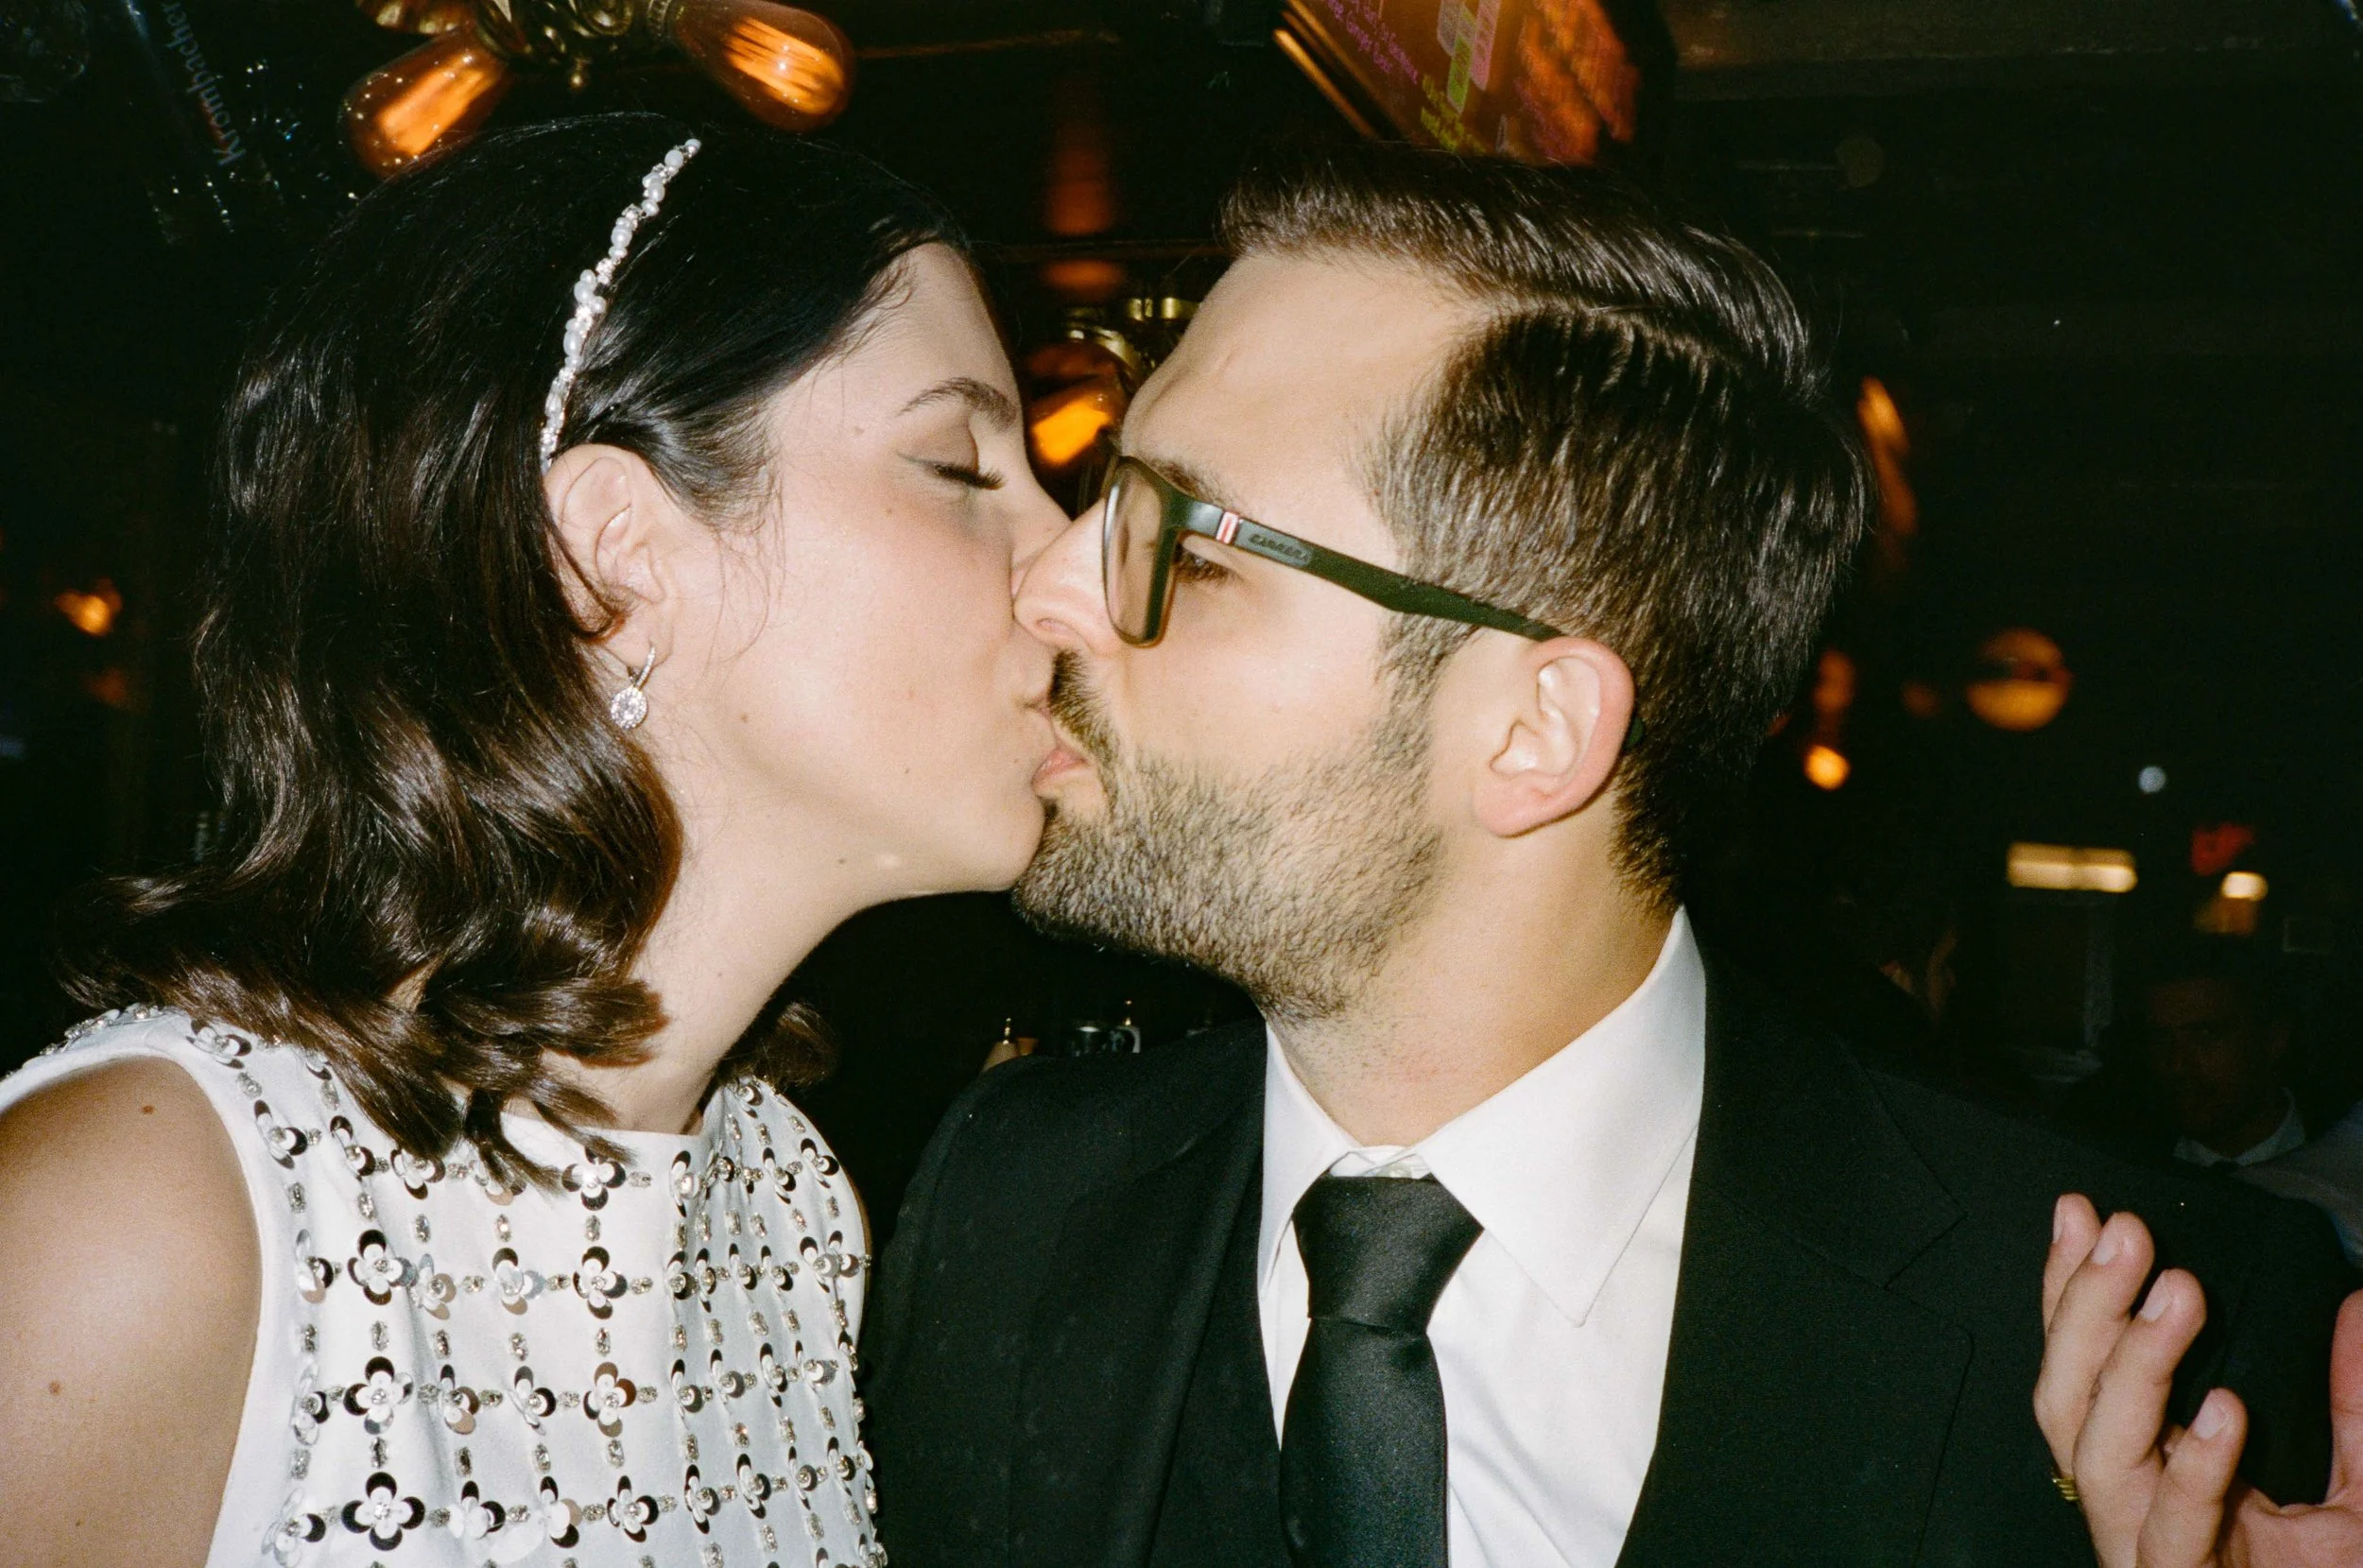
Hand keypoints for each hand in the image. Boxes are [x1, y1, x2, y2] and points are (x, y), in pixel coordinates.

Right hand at [2035, 1193, 2362, 1566]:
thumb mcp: (2360, 1487)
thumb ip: (2353, 1402)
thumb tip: (2359, 1302)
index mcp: (2149, 1471)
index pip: (2085, 1365)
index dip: (2072, 1290)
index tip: (2079, 1211)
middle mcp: (2132, 1509)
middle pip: (2067, 1401)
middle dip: (2086, 1311)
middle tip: (2124, 1234)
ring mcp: (2151, 1555)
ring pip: (2098, 1457)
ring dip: (2131, 1369)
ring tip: (2176, 1296)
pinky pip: (2175, 1534)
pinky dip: (2197, 1472)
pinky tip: (2224, 1411)